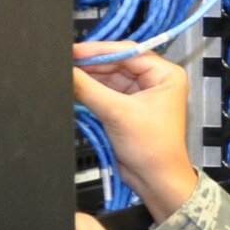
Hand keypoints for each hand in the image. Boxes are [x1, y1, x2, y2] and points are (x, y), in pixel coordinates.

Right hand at [72, 43, 196, 219]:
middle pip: (115, 62)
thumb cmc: (154, 149)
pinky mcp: (126, 106)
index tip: (72, 51)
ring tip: (65, 75)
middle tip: (63, 63)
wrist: (155, 179)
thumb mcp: (117, 113)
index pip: (127, 51)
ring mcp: (140, 93)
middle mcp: (155, 80)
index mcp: (166, 74)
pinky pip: (104, 90)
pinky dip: (88, 90)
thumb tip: (65, 70)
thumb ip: (88, 89)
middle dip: (90, 64)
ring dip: (87, 77)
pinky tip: (73, 87)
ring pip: (107, 76)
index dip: (97, 50)